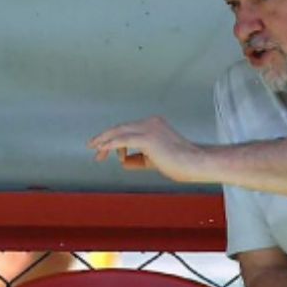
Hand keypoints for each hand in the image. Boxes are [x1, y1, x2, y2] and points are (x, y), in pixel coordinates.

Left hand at [87, 116, 208, 182]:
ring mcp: (149, 128)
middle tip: (92, 148)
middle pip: (121, 128)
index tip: (103, 150)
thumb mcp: (153, 160)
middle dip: (105, 139)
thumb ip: (137, 159)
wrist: (194, 163)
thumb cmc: (178, 163)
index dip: (113, 139)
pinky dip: (110, 145)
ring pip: (119, 132)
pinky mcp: (147, 138)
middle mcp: (150, 122)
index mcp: (153, 124)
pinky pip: (123, 140)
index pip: (127, 129)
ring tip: (95, 151)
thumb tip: (122, 161)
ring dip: (105, 142)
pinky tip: (101, 150)